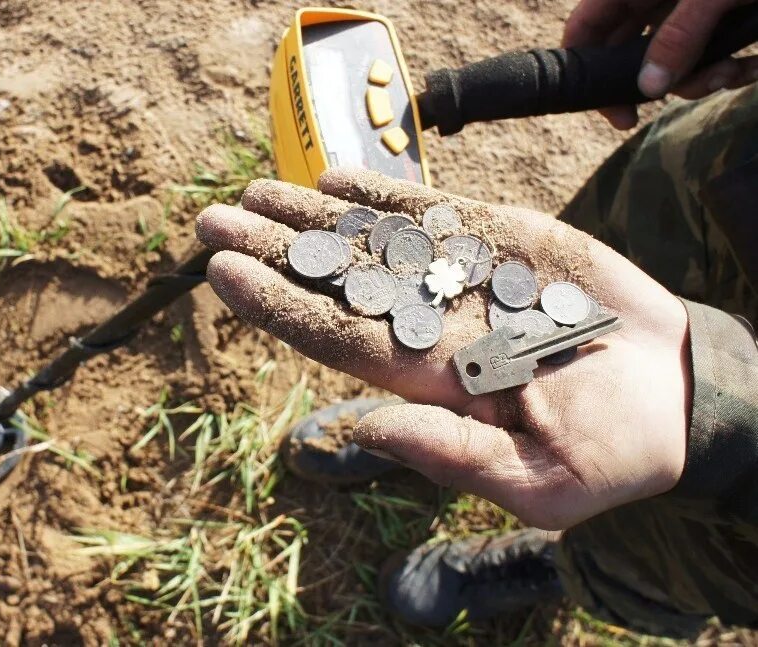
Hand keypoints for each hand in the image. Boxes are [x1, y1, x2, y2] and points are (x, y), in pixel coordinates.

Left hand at [196, 168, 690, 529]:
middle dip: (276, 251)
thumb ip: (452, 456)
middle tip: (214, 221)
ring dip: (313, 216)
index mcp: (431, 380)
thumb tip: (365, 429)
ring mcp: (461, 279)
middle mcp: (431, 323)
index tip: (223, 273)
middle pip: (337, 283)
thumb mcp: (539, 482)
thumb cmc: (614, 452)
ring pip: (373, 242)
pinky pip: (432, 214)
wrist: (674, 396)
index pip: (336, 338)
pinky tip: (335, 179)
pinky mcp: (500, 243)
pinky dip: (385, 194)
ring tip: (256, 190)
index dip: (279, 306)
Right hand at [563, 0, 757, 128]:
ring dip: (700, 78)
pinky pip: (709, 54)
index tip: (614, 110)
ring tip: (731, 73)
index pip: (587, 25)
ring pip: (671, 60)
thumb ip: (679, 36)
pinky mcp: (720, 19)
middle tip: (669, 105)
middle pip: (630, 51)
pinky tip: (752, 66)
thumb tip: (648, 89)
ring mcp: (689, 8)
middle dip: (656, 80)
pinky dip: (730, 67)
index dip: (586, 67)